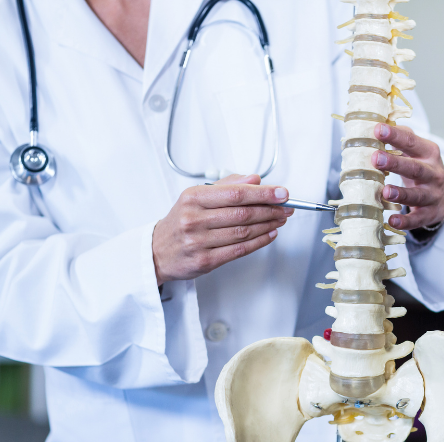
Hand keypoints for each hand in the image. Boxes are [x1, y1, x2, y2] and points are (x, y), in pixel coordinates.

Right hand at [152, 174, 292, 284]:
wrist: (157, 251)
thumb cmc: (181, 222)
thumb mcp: (197, 197)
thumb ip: (227, 186)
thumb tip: (254, 179)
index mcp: (193, 198)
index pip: (236, 193)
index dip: (263, 193)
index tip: (281, 193)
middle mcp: (194, 219)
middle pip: (243, 213)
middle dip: (270, 209)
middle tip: (286, 207)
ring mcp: (199, 241)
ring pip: (244, 232)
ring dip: (268, 225)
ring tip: (280, 219)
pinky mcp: (205, 260)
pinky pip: (240, 249)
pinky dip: (260, 241)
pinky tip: (270, 233)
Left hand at [371, 124, 443, 230]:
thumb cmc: (423, 167)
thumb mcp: (417, 151)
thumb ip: (402, 138)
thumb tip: (376, 124)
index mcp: (428, 152)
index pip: (411, 141)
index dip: (395, 136)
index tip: (377, 130)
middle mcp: (434, 173)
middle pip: (415, 167)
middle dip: (395, 163)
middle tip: (375, 158)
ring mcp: (433, 194)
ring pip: (417, 194)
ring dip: (401, 193)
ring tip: (384, 192)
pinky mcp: (430, 214)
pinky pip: (417, 218)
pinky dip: (406, 221)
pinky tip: (392, 221)